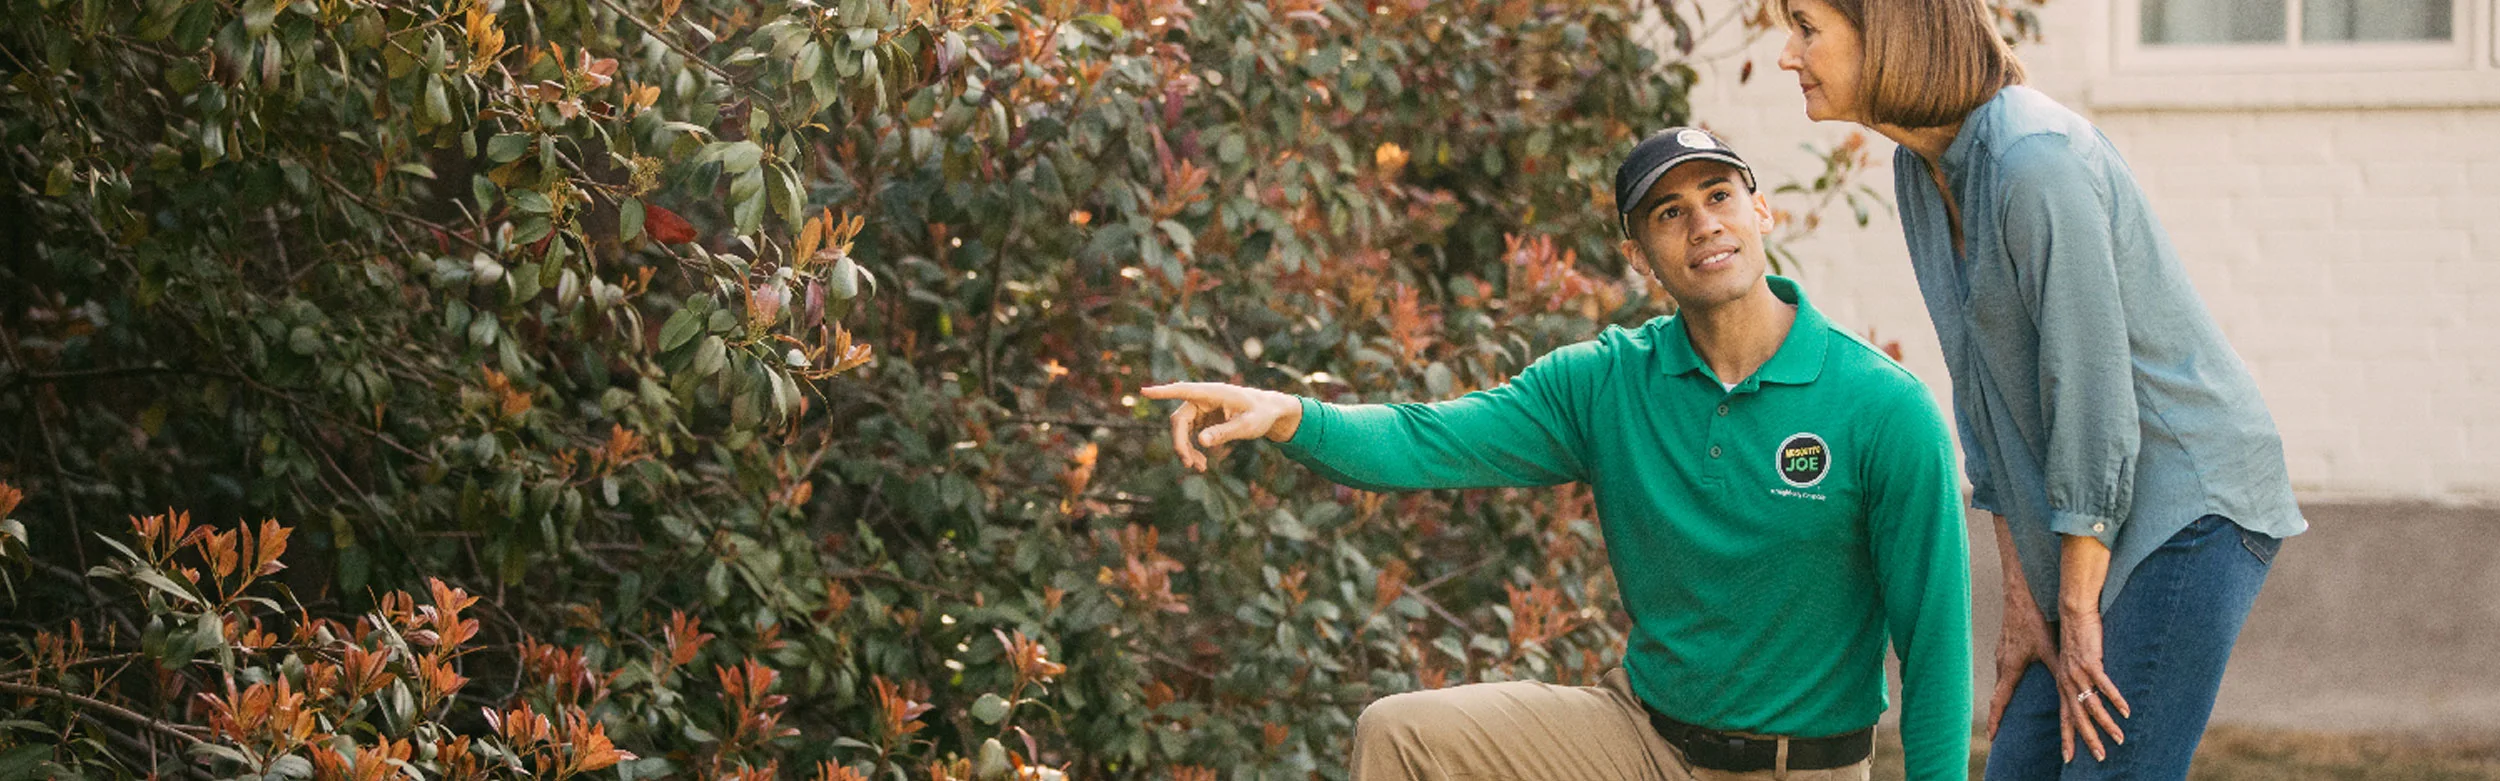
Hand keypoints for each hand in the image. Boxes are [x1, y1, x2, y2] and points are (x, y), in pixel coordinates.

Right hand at [1138, 382, 1302, 471]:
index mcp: (1213, 393)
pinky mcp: (1203, 419)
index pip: (1183, 391)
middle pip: (1179, 419)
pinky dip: (1193, 450)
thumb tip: (1201, 441)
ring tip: (1200, 468)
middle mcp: (1203, 398)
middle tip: (1188, 464)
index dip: (1163, 392)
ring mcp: (1201, 408)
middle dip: (1180, 443)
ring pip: (1182, 430)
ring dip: (1186, 450)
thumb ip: (1224, 432)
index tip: (1144, 391)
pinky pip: (1190, 436)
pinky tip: (1202, 464)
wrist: (1270, 412)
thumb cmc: (1261, 414)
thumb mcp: (1247, 425)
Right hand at [1985, 588, 2059, 740]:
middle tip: (1998, 731)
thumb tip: (2076, 692)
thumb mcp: (2050, 648)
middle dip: (2001, 713)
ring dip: (2005, 696)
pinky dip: (2008, 679)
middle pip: (2000, 694)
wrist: (2020, 592)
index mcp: (2011, 667)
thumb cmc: (2035, 619)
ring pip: (2003, 680)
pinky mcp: (2005, 643)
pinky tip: (2015, 677)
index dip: (1996, 721)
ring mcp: (2002, 652)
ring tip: (2007, 709)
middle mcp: (2003, 663)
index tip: (1993, 738)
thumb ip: (2061, 671)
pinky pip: (2005, 667)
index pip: (2000, 701)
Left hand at [2055, 604, 2131, 762]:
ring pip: (2092, 705)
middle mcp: (2067, 682)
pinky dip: (2116, 700)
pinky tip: (2126, 711)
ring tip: (2120, 738)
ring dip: (2107, 724)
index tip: (2069, 758)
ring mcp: (2078, 672)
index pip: (2064, 717)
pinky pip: (2105, 686)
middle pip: (2077, 717)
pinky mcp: (2091, 662)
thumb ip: (2079, 679)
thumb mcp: (2073, 662)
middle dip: (2088, 739)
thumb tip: (2089, 693)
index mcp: (2062, 684)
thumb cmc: (2076, 637)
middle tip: (2100, 757)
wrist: (2074, 611)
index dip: (2067, 737)